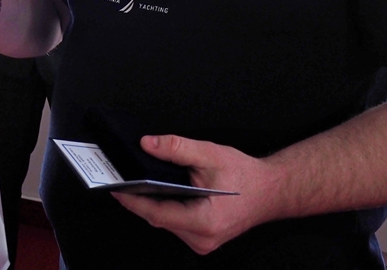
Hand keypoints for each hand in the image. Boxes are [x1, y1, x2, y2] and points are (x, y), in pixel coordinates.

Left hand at [112, 135, 279, 254]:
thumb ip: (177, 148)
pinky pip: (175, 223)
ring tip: (139, 183)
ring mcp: (202, 242)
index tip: (115, 188)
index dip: (132, 200)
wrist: (271, 191)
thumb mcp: (209, 155)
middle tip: (123, 179)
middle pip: (158, 218)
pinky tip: (161, 192)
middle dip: (140, 199)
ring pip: (165, 222)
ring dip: (153, 203)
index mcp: (204, 221)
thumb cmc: (246, 177)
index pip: (156, 214)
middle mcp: (202, 238)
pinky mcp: (202, 238)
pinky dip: (166, 207)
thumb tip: (148, 144)